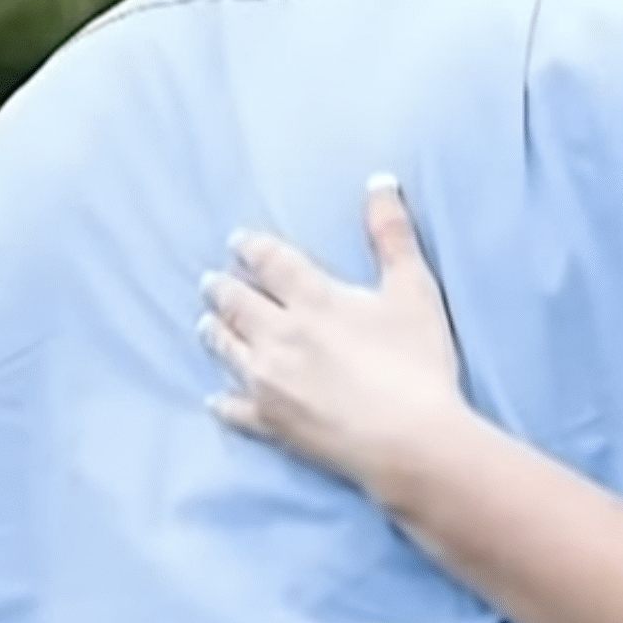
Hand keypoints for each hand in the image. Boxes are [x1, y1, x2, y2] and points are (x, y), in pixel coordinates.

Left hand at [202, 175, 467, 491]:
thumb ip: (392, 234)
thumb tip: (378, 182)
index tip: (238, 241)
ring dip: (214, 332)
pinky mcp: (271, 423)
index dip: (252, 248)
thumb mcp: (413, 290)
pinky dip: (223, 401)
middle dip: (222, 288)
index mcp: (312, 300)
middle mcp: (278, 337)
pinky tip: (216, 398)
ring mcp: (269, 383)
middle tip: (211, 281)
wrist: (408, 441)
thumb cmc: (417, 364)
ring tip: (205, 323)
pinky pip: (235, 409)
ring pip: (227, 350)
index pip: (270, 263)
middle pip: (237, 304)